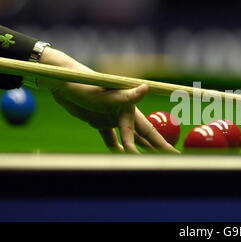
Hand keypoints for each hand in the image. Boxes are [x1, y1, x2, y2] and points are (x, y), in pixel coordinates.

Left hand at [39, 48, 179, 153]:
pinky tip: (121, 154)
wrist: (60, 80)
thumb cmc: (83, 84)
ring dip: (139, 148)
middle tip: (172, 158)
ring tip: (151, 159)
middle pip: (143, 135)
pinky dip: (115, 146)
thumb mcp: (104, 94)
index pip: (148, 131)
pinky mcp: (98, 120)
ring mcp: (111, 117)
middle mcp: (123, 113)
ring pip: (129, 137)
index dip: (161, 144)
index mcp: (129, 107)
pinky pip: (109, 137)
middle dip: (157, 148)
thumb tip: (146, 88)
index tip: (172, 155)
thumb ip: (126, 96)